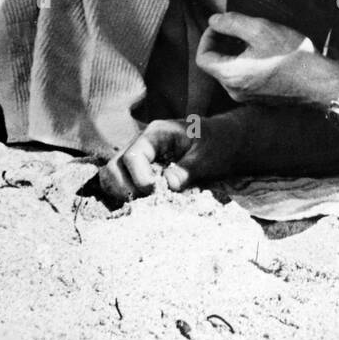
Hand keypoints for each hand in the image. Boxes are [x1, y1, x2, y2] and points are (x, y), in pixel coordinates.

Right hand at [99, 117, 237, 200]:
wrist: (226, 145)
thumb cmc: (218, 146)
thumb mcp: (209, 157)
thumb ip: (188, 170)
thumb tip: (167, 184)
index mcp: (157, 133)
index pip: (133, 156)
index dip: (141, 179)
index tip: (157, 192)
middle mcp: (141, 144)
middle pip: (113, 168)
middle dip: (126, 190)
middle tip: (150, 201)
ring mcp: (137, 159)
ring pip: (112, 179)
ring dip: (125, 196)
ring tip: (149, 204)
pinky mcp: (139, 173)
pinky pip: (122, 187)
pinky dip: (129, 199)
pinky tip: (148, 205)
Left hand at [195, 12, 319, 104]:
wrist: (320, 81)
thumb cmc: (291, 55)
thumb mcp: (260, 29)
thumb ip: (232, 22)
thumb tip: (214, 21)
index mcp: (230, 75)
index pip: (203, 57)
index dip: (208, 37)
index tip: (221, 25)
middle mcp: (234, 91)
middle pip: (216, 65)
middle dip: (222, 44)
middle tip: (238, 28)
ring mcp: (248, 98)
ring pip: (231, 72)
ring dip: (236, 53)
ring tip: (254, 38)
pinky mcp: (261, 98)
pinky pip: (245, 79)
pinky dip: (247, 63)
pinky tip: (266, 52)